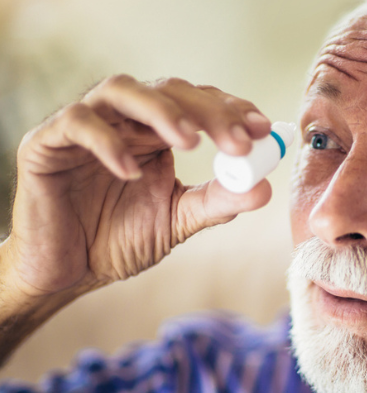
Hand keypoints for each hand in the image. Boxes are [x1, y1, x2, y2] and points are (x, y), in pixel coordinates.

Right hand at [1, 75, 272, 298]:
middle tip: (239, 141)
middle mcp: (124, 120)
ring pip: (122, 89)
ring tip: (191, 142)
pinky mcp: (47, 142)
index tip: (263, 129)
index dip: (232, 110)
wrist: (66, 272)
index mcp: (157, 133)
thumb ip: (217, 202)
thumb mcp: (177, 220)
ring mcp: (86, 126)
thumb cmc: (118, 241)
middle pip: (170, 90)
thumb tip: (264, 188)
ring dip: (162, 111)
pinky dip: (107, 141)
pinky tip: (131, 171)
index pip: (199, 103)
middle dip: (209, 112)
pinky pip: (77, 123)